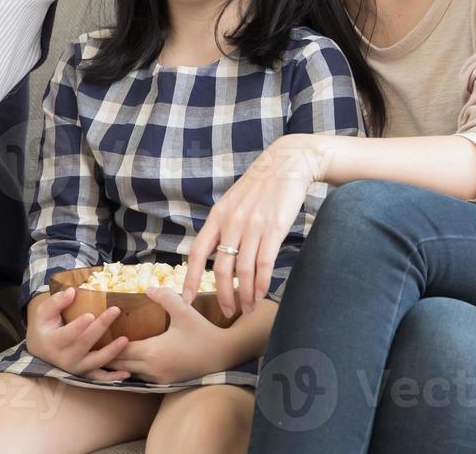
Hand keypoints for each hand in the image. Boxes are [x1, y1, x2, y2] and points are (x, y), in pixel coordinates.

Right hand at [23, 287, 131, 381]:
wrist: (41, 350)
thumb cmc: (44, 327)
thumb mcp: (43, 312)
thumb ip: (56, 302)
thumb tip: (71, 291)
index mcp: (53, 342)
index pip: (66, 335)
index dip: (78, 326)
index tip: (90, 315)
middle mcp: (65, 358)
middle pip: (84, 343)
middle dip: (100, 327)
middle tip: (115, 310)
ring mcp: (76, 367)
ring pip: (95, 362)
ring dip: (111, 352)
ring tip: (125, 340)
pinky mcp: (85, 373)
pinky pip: (99, 377)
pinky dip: (112, 377)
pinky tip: (127, 373)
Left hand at [105, 287, 232, 384]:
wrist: (225, 354)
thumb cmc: (204, 332)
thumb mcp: (185, 310)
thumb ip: (165, 296)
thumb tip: (147, 286)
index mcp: (153, 353)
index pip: (120, 350)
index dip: (106, 343)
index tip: (94, 335)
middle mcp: (152, 370)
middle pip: (119, 366)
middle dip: (106, 355)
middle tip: (92, 345)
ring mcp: (159, 379)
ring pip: (129, 374)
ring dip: (118, 365)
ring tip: (105, 352)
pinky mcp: (165, 383)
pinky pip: (141, 378)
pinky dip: (131, 370)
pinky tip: (128, 361)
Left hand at [182, 134, 322, 316]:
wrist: (288, 163)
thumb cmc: (262, 185)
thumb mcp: (234, 201)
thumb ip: (225, 225)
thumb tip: (220, 253)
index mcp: (218, 216)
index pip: (197, 252)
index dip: (190, 278)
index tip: (186, 299)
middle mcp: (232, 222)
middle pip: (221, 268)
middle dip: (223, 295)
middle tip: (228, 312)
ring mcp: (253, 226)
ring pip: (243, 270)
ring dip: (245, 294)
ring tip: (248, 307)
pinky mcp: (274, 228)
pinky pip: (264, 263)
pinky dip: (261, 283)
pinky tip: (261, 294)